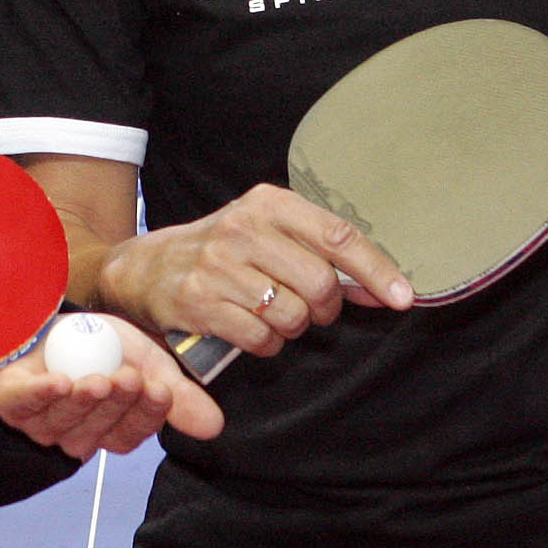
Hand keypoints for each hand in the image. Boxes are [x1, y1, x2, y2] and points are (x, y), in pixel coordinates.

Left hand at [0, 315, 223, 458]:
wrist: (48, 316)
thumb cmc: (95, 343)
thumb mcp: (144, 359)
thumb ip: (176, 393)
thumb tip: (216, 427)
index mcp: (108, 428)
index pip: (131, 433)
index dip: (146, 415)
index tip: (160, 389)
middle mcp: (75, 433)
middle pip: (99, 430)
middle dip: (116, 404)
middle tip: (131, 377)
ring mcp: (40, 422)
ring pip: (65, 421)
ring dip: (84, 401)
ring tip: (99, 378)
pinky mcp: (10, 402)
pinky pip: (25, 405)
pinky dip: (42, 395)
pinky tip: (59, 382)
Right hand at [98, 184, 412, 358]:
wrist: (146, 267)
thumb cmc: (222, 250)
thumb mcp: (267, 230)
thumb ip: (321, 251)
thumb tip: (383, 287)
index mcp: (269, 204)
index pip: (338, 236)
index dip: (376, 270)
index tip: (402, 297)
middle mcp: (243, 229)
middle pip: (320, 284)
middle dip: (324, 308)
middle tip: (309, 308)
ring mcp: (218, 266)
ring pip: (292, 316)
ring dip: (291, 328)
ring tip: (270, 315)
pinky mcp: (199, 303)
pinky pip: (261, 338)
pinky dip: (265, 344)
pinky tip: (250, 329)